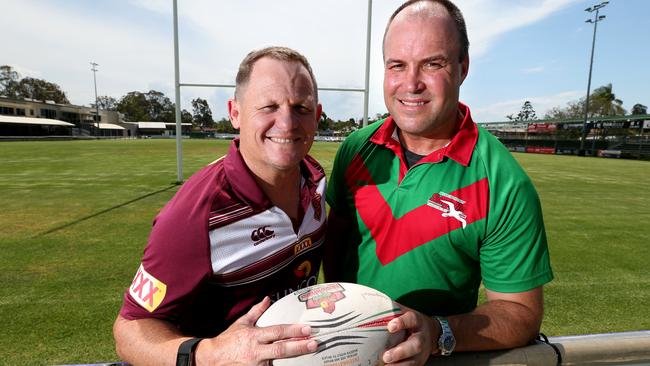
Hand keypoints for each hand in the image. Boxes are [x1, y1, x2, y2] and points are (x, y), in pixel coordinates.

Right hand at [195, 296, 317, 365]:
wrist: (211, 359)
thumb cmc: (227, 341)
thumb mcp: (241, 324)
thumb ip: (256, 312)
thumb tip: (267, 299)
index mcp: (254, 335)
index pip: (277, 331)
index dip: (293, 330)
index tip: (307, 329)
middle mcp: (256, 350)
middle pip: (281, 349)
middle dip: (299, 346)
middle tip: (314, 343)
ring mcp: (256, 364)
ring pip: (277, 362)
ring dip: (293, 359)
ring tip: (309, 355)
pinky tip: (293, 365)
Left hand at [382, 304, 439, 364]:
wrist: (434, 333)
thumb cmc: (413, 322)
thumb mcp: (405, 312)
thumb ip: (392, 309)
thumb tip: (373, 303)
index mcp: (417, 321)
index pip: (411, 319)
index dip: (401, 322)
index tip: (390, 326)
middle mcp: (421, 337)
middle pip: (415, 345)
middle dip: (400, 352)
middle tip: (387, 356)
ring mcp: (421, 352)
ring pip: (413, 361)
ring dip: (399, 365)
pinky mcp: (419, 362)